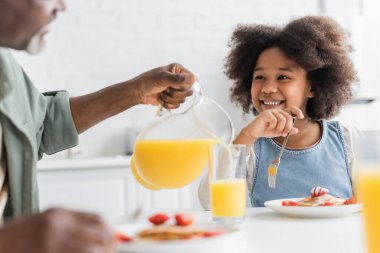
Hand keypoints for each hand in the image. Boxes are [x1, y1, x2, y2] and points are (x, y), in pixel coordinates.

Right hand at [0, 208, 115, 252]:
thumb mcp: (48, 222)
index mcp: (59, 214)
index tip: (114, 238)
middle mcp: (56, 227)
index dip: (110, 230)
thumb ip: (74, 225)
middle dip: (108, 244)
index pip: (97, 219)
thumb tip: (103, 234)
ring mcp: (51, 244)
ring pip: (91, 251)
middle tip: (110, 249)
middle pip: (98, 235)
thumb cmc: (20, 237)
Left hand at [132, 63, 195, 108]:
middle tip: (166, 90)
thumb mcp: (163, 78)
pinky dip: (168, 104)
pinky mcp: (172, 99)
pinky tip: (161, 99)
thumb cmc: (149, 81)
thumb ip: (178, 79)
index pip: (192, 79)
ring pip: (182, 100)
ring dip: (170, 99)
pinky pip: (177, 105)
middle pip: (189, 91)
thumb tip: (193, 79)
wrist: (138, 92)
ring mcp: (176, 90)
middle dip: (176, 93)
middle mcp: (179, 79)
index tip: (174, 85)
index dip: (185, 85)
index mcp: (178, 70)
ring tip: (162, 94)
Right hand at [240, 106, 303, 140]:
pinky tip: (268, 127)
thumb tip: (296, 130)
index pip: (292, 109)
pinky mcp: (266, 113)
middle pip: (289, 117)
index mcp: (281, 114)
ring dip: (280, 128)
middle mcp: (277, 111)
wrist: (254, 132)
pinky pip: (274, 120)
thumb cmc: (266, 130)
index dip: (297, 111)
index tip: (301, 117)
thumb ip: (287, 130)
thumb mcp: (278, 132)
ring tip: (274, 130)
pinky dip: (272, 127)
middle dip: (288, 127)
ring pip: (282, 119)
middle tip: (283, 133)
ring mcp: (271, 111)